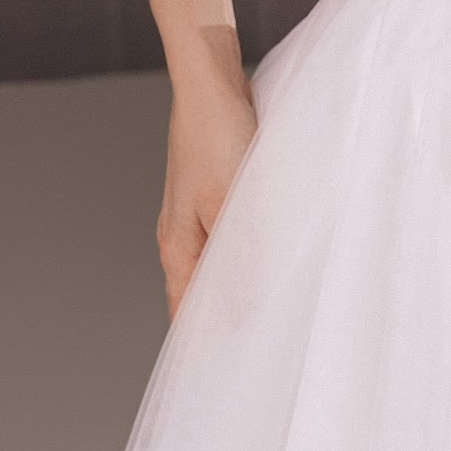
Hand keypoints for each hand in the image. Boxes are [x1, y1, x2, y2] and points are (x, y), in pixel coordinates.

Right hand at [158, 39, 257, 320]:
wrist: (210, 79)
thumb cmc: (215, 135)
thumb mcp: (230, 200)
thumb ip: (239, 255)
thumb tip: (243, 308)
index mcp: (177, 245)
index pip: (186, 311)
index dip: (205, 342)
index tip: (229, 371)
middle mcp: (182, 233)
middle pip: (201, 291)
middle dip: (227, 318)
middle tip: (262, 345)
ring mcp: (197, 212)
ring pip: (219, 262)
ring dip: (241, 283)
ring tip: (273, 309)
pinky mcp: (216, 191)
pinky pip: (231, 236)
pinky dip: (249, 251)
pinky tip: (273, 255)